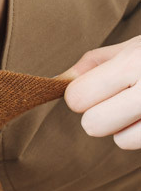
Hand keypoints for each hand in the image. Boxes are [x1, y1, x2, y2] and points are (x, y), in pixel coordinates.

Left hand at [56, 35, 140, 149]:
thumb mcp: (134, 46)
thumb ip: (95, 63)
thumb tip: (57, 81)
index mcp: (134, 62)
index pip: (77, 97)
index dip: (83, 93)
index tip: (102, 84)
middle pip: (93, 124)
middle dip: (103, 112)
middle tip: (124, 96)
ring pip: (119, 140)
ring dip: (126, 125)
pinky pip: (136, 144)